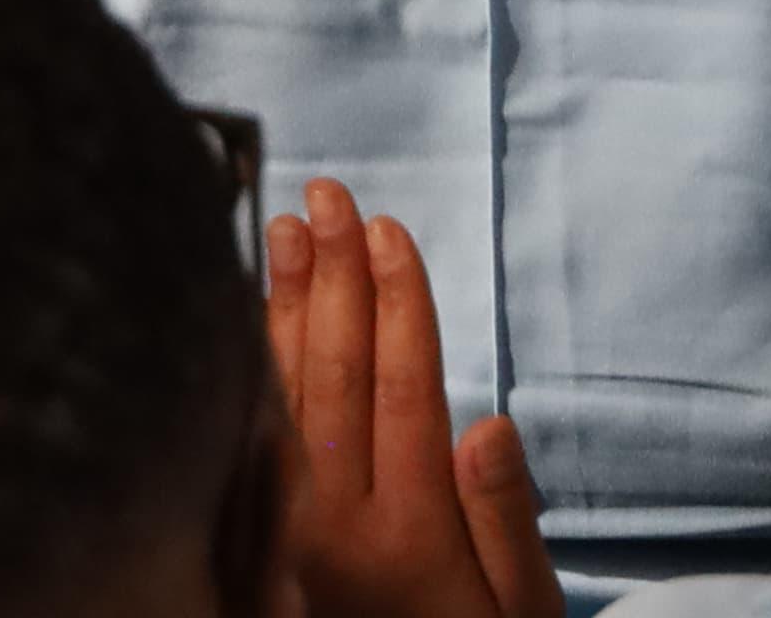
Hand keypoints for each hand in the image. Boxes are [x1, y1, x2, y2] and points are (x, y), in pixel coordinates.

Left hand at [266, 181, 557, 617]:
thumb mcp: (521, 613)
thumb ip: (505, 521)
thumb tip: (488, 420)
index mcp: (408, 536)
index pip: (403, 392)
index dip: (398, 305)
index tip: (389, 228)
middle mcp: (333, 529)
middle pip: (333, 378)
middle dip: (335, 278)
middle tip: (329, 196)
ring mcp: (286, 534)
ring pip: (280, 397)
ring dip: (285, 305)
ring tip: (285, 228)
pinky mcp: (259, 541)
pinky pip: (249, 434)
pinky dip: (248, 364)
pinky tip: (251, 315)